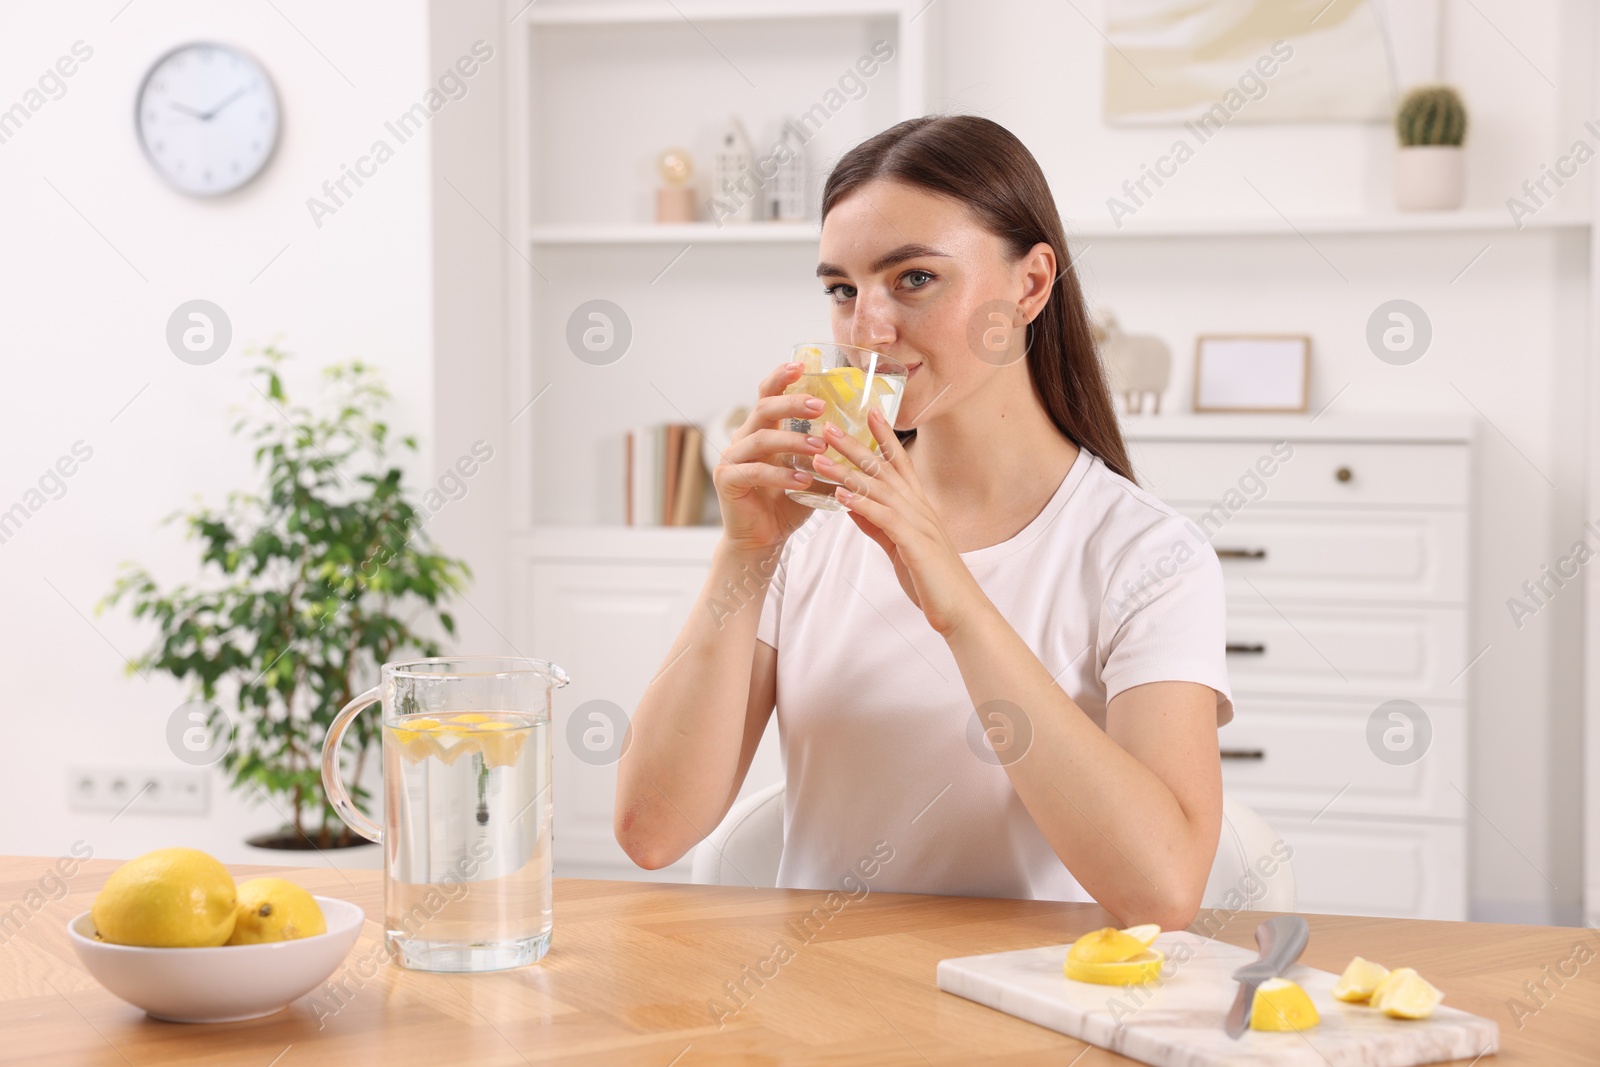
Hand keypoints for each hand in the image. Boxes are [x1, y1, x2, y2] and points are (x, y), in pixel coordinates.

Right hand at [712, 361, 828, 555]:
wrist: (763, 539)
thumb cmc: (787, 504)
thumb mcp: (810, 473)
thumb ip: (824, 453)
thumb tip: (862, 435)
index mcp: (761, 431)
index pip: (767, 395)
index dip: (781, 377)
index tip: (801, 365)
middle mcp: (743, 439)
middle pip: (763, 409)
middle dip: (792, 404)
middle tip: (820, 406)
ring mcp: (731, 459)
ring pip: (760, 439)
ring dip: (792, 441)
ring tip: (820, 447)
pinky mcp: (727, 480)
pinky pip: (755, 472)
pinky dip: (781, 475)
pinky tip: (803, 481)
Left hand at [815, 410, 989, 636]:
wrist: (959, 609)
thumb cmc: (931, 579)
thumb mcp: (898, 545)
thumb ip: (876, 523)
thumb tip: (852, 504)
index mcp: (918, 506)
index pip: (899, 462)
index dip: (883, 436)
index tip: (867, 410)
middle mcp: (920, 508)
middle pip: (884, 468)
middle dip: (855, 445)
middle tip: (828, 425)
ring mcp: (919, 524)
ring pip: (880, 489)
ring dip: (848, 471)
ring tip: (820, 457)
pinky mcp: (915, 544)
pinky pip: (885, 519)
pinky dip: (862, 504)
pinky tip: (841, 496)